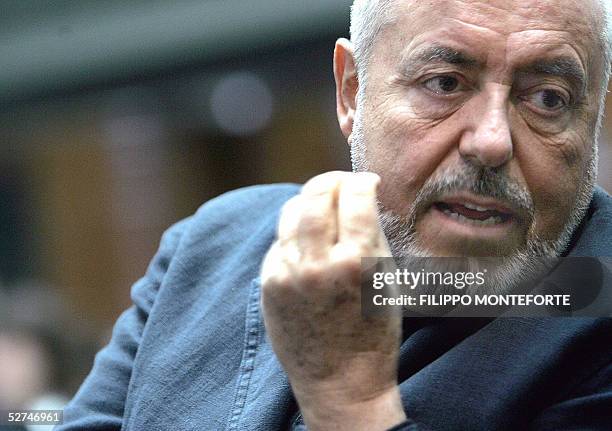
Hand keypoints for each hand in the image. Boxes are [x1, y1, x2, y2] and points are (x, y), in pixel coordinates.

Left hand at [260, 171, 405, 430]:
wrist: (340, 380)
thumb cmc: (373, 332)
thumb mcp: (387, 281)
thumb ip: (371, 236)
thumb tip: (359, 197)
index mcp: (358, 262)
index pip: (354, 196)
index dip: (361, 181)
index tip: (365, 182)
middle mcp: (318, 264)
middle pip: (315, 195)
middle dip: (330, 182)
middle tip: (340, 184)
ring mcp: (287, 273)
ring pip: (291, 212)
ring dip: (310, 202)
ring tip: (322, 207)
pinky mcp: (268, 283)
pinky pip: (280, 241)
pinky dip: (295, 234)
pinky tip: (309, 243)